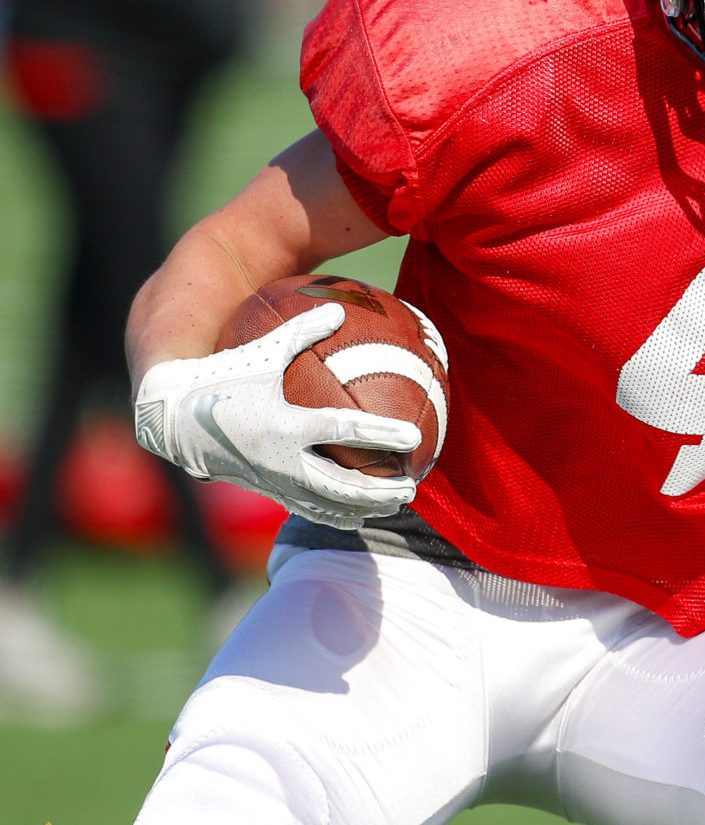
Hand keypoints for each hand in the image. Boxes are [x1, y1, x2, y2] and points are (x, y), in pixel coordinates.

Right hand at [133, 302, 421, 529]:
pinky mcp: (262, 489)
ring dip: (362, 507)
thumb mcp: (262, 351)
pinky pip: (302, 508)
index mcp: (283, 423)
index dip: (381, 435)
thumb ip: (302, 330)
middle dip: (379, 489)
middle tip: (412, 486)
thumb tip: (340, 307)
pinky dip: (331, 514)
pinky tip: (356, 517)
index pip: (343, 430)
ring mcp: (270, 479)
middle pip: (341, 483)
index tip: (414, 439)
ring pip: (324, 503)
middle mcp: (279, 458)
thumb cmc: (220, 377)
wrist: (170, 417)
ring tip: (394, 505)